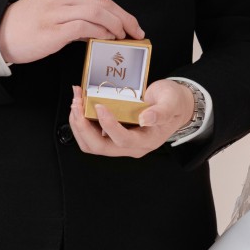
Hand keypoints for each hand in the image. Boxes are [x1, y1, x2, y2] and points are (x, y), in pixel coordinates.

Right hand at [0, 0, 143, 66]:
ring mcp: (57, 11)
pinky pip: (85, 26)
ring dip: (116, 25)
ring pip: (98, 12)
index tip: (132, 25)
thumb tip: (100, 28)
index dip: (121, 12)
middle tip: (136, 32)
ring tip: (123, 37)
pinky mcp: (54, 29)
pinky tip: (106, 39)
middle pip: (104, 4)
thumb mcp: (51, 12)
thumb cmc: (24, 27)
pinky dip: (100, 32)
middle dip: (125, 18)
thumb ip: (75, 15)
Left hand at [67, 79, 194, 158]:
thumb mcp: (171, 103)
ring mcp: (121, 143)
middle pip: (100, 147)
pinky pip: (92, 136)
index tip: (99, 106)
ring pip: (91, 144)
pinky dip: (81, 122)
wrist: (174, 106)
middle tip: (77, 103)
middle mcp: (132, 146)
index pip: (123, 140)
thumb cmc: (173, 103)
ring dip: (78, 125)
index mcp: (147, 140)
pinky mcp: (113, 136)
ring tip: (75, 102)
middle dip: (83, 126)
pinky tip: (80, 105)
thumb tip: (145, 119)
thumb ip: (160, 112)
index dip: (108, 125)